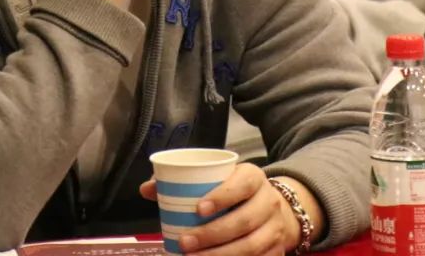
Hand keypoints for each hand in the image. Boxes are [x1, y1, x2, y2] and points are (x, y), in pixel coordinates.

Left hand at [141, 165, 298, 255]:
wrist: (275, 209)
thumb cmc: (235, 192)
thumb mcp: (218, 179)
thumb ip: (184, 181)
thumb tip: (147, 188)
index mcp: (253, 177)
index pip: (242, 184)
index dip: (222, 196)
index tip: (197, 209)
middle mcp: (269, 202)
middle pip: (244, 221)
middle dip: (212, 234)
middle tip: (184, 242)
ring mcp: (275, 229)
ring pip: (251, 246)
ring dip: (220, 255)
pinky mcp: (277, 251)